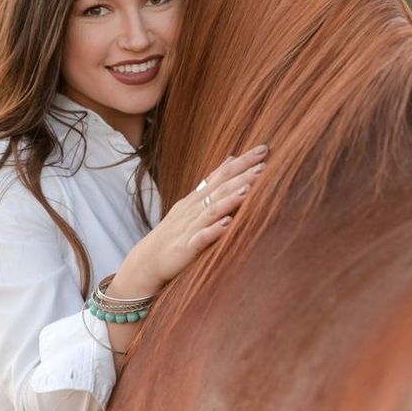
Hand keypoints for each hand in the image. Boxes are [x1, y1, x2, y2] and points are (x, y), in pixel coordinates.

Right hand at [123, 145, 268, 292]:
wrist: (148, 260)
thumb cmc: (175, 232)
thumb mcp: (192, 203)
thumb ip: (212, 183)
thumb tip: (232, 159)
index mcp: (197, 198)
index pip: (221, 175)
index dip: (241, 163)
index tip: (262, 150)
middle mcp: (193, 209)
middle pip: (220, 189)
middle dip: (242, 175)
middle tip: (263, 162)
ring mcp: (189, 228)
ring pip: (212, 210)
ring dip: (230, 199)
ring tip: (249, 188)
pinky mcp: (186, 248)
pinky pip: (201, 238)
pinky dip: (214, 230)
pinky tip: (228, 223)